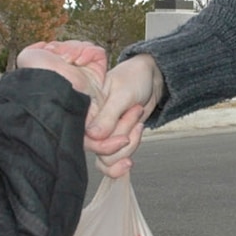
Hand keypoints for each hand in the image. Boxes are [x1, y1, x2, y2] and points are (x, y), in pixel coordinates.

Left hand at [15, 40, 106, 98]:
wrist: (52, 90)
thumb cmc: (38, 76)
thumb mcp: (27, 58)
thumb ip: (35, 49)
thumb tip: (44, 45)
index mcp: (55, 68)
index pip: (61, 47)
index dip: (57, 46)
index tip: (49, 51)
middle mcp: (70, 71)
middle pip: (74, 45)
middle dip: (67, 47)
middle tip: (61, 58)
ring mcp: (85, 72)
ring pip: (86, 47)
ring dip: (75, 49)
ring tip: (68, 60)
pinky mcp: (97, 73)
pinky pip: (99, 53)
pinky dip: (89, 52)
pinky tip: (79, 62)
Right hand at [84, 53, 163, 177]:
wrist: (151, 77)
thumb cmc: (134, 77)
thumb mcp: (122, 94)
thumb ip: (108, 115)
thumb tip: (92, 135)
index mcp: (85, 110)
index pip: (85, 139)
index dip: (104, 145)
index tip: (125, 138)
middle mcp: (91, 124)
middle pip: (99, 151)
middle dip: (123, 139)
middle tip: (135, 113)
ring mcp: (103, 133)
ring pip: (109, 158)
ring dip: (130, 143)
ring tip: (138, 119)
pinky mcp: (113, 139)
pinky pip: (117, 157)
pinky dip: (130, 150)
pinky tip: (138, 133)